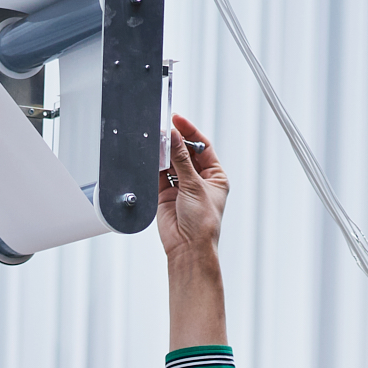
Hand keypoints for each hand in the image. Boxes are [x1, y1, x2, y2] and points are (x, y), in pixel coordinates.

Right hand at [157, 115, 228, 266]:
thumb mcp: (194, 185)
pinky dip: (156, 166)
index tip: (178, 120)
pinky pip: (160, 174)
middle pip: (185, 152)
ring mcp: (182, 187)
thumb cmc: (202, 223)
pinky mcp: (166, 195)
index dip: (190, 132)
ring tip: (157, 142)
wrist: (188, 247)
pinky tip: (153, 157)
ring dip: (165, 153)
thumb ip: (181, 160)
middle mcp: (199, 181)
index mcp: (215, 176)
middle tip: (164, 129)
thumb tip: (174, 136)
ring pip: (171, 162)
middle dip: (176, 141)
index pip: (202, 147)